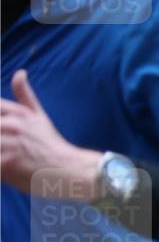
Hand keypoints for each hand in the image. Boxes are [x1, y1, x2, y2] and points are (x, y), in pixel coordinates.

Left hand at [1, 69, 100, 198]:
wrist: (68, 169)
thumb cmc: (51, 144)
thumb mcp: (38, 115)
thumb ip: (24, 95)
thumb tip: (20, 72)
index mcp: (15, 113)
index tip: (4, 131)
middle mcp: (11, 125)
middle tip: (6, 145)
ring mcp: (8, 143)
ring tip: (7, 154)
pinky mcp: (7, 162)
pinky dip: (0, 167)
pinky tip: (5, 168)